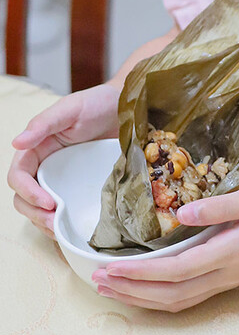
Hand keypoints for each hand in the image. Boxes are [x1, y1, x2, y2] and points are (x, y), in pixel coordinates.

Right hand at [8, 82, 119, 237]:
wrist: (127, 107)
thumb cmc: (97, 103)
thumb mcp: (70, 109)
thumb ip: (43, 124)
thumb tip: (16, 143)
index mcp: (36, 147)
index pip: (18, 176)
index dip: (27, 192)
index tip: (47, 202)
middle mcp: (45, 164)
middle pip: (24, 197)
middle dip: (35, 213)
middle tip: (55, 223)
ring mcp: (61, 177)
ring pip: (40, 207)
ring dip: (46, 222)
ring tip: (62, 231)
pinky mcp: (78, 185)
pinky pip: (64, 207)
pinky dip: (62, 221)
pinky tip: (71, 229)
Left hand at [91, 179, 238, 310]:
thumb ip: (221, 205)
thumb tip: (182, 214)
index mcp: (229, 252)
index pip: (176, 270)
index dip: (141, 273)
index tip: (111, 267)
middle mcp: (225, 273)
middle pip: (171, 294)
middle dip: (133, 290)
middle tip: (99, 281)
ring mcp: (227, 279)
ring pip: (178, 301)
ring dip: (144, 297)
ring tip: (113, 287)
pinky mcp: (228, 277)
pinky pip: (188, 296)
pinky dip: (161, 297)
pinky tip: (147, 288)